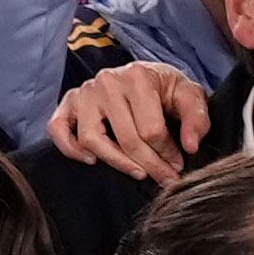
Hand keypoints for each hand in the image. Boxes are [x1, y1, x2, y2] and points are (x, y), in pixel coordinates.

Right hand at [47, 60, 208, 185]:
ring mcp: (84, 92)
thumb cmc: (168, 89)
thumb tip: (190, 147)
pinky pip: (57, 128)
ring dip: (116, 162)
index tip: (178, 165)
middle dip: (149, 165)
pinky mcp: (69, 102)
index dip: (168, 154)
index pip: (151, 130)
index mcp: (137, 77)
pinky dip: (70, 148)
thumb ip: (196, 119)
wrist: (148, 75)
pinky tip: (93, 160)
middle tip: (165, 178)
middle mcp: (106, 82)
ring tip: (138, 172)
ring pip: (92, 138)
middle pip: (125, 138)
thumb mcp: (190, 96)